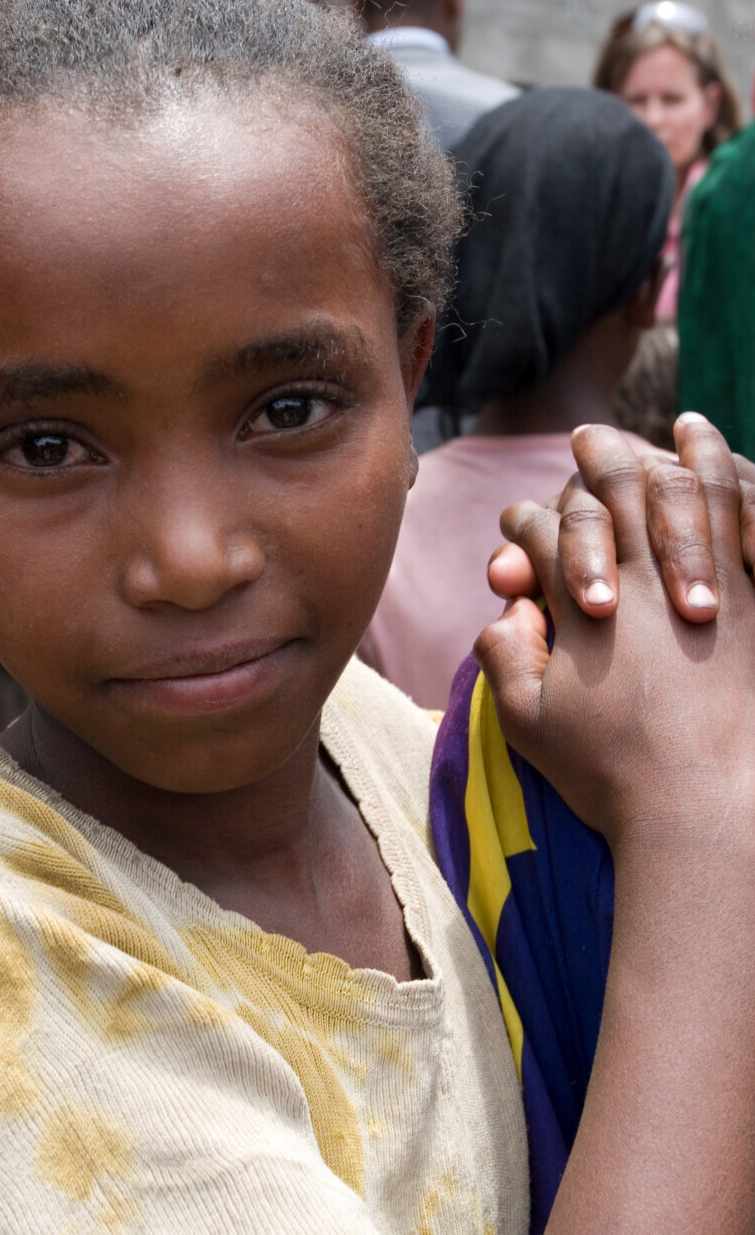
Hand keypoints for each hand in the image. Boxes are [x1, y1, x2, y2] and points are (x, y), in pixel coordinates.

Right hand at [474, 419, 754, 843]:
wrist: (701, 809)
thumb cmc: (608, 774)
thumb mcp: (527, 723)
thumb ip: (505, 656)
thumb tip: (508, 609)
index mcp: (581, 604)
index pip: (540, 533)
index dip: (522, 528)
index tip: (517, 532)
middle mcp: (640, 578)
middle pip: (615, 491)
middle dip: (599, 459)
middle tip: (592, 435)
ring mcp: (701, 583)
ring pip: (690, 491)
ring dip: (686, 452)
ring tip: (687, 424)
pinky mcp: (751, 601)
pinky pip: (743, 520)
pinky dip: (738, 482)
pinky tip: (739, 469)